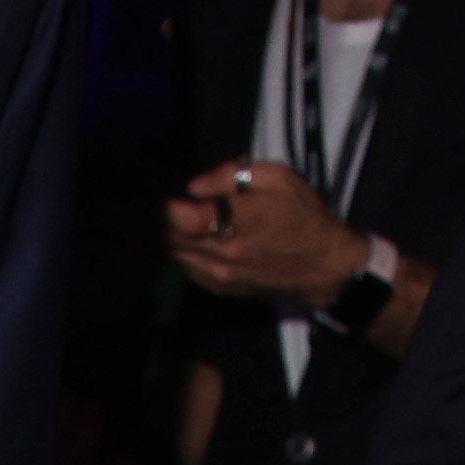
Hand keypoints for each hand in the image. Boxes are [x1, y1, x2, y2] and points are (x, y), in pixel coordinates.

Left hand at [163, 155, 364, 310]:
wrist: (322, 265)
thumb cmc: (303, 214)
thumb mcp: (277, 177)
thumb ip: (232, 175)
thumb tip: (194, 186)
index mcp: (235, 222)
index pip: (180, 218)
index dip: (160, 207)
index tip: (152, 194)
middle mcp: (222, 253)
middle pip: (171, 238)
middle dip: (155, 221)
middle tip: (142, 205)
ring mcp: (219, 275)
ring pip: (175, 256)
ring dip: (164, 238)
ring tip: (155, 220)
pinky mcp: (221, 288)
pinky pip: (187, 270)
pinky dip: (178, 253)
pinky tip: (179, 239)